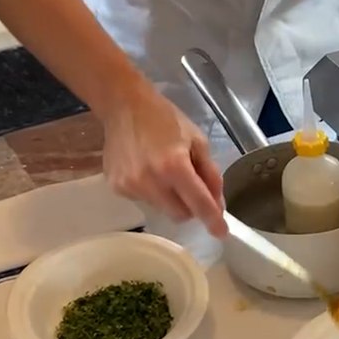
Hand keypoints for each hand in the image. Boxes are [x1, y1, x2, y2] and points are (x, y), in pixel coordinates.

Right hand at [100, 86, 227, 236]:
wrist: (123, 106)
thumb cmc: (164, 119)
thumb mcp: (197, 140)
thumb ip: (210, 174)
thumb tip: (217, 204)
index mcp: (174, 166)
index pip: (198, 203)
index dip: (213, 220)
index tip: (221, 232)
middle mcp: (150, 180)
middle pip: (180, 214)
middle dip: (191, 206)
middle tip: (191, 186)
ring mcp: (130, 186)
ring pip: (161, 209)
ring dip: (170, 198)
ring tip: (165, 170)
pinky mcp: (117, 187)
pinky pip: (144, 201)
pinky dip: (152, 192)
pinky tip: (147, 170)